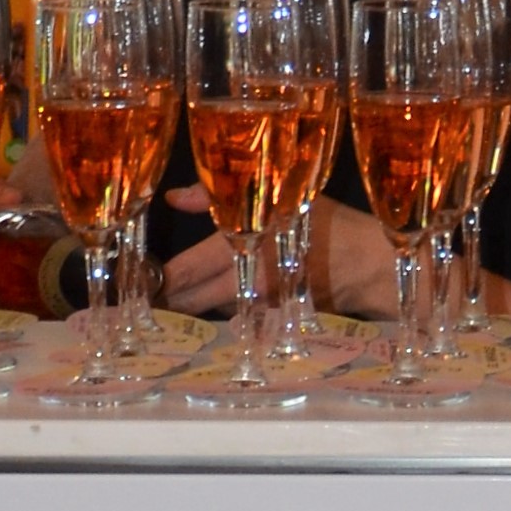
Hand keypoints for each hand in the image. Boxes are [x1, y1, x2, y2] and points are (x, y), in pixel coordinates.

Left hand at [160, 189, 404, 318]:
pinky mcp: (270, 316)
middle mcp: (242, 281)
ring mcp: (256, 303)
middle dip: (168, 297)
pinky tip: (214, 303)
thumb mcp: (279, 196)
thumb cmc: (329, 224)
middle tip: (144, 295)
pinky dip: (222, 307)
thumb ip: (222, 195)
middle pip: (190, 298)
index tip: (138, 279)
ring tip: (170, 300)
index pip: (183, 272)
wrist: (372, 266)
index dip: (158, 279)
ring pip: (211, 306)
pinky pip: (236, 313)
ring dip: (193, 304)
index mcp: (239, 247)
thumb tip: (174, 197)